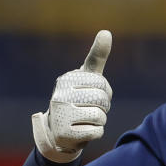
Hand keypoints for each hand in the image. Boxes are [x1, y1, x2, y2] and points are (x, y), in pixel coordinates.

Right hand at [32, 30, 112, 163]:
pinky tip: (82, 131)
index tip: (91, 93)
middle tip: (89, 109)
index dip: (103, 91)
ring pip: (100, 116)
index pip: (101, 83)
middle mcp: (60, 95)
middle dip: (103, 107)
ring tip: (85, 120)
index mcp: (67, 79)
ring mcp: (60, 114)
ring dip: (100, 120)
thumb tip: (106, 31)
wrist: (59, 133)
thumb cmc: (78, 100)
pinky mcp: (64, 133)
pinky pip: (97, 131)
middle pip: (102, 99)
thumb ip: (97, 56)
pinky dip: (96, 133)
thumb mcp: (86, 78)